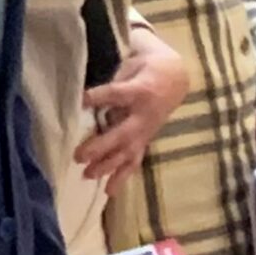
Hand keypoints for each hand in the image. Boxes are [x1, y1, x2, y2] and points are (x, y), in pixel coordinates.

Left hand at [75, 24, 188, 188]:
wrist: (176, 77)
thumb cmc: (146, 67)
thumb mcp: (131, 63)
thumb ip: (115, 77)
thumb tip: (89, 90)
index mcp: (140, 91)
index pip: (116, 95)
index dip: (98, 97)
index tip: (80, 101)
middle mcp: (144, 115)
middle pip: (122, 133)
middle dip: (101, 146)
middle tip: (79, 156)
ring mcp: (146, 130)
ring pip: (128, 152)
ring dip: (108, 165)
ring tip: (87, 176)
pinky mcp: (145, 139)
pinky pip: (134, 160)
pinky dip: (122, 177)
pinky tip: (109, 191)